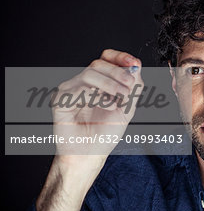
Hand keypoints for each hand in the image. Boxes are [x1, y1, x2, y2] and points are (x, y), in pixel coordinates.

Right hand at [36, 49, 143, 210]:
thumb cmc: (106, 133)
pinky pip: (78, 87)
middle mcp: (85, 83)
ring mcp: (72, 89)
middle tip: (128, 89)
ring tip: (119, 100)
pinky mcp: (61, 99)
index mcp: (101, 82)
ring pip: (91, 72)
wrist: (91, 154)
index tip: (134, 63)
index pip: (106, 58)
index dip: (120, 57)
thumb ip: (134, 86)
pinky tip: (106, 106)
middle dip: (118, 74)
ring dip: (110, 84)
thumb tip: (136, 65)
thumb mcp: (128, 107)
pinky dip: (96, 95)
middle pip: (100, 63)